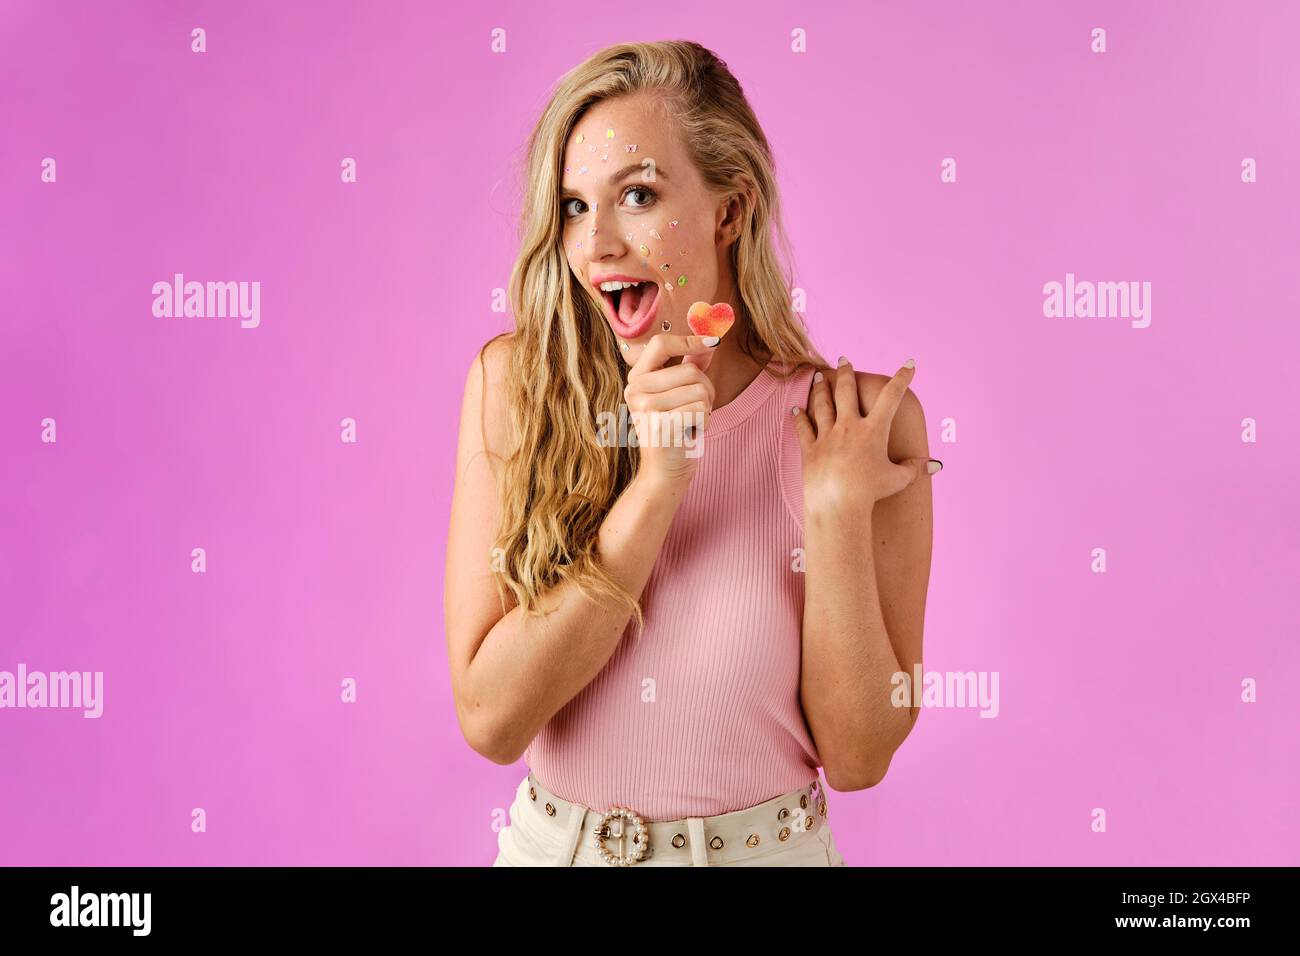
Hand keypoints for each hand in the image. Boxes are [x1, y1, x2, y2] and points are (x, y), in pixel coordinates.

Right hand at [624, 333, 719, 485]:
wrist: (665, 471)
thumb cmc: (675, 429)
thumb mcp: (680, 393)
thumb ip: (690, 365)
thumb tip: (709, 340)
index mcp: (637, 379)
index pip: (660, 343)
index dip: (689, 340)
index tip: (713, 342)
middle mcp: (635, 390)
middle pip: (690, 370)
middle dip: (706, 389)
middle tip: (695, 409)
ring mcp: (645, 407)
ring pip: (699, 390)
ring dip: (705, 408)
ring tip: (690, 422)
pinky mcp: (660, 424)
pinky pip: (700, 410)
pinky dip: (704, 423)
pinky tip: (690, 433)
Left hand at [792, 357, 936, 519]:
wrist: (838, 504)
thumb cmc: (871, 493)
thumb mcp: (898, 480)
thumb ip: (915, 469)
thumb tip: (936, 465)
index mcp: (873, 430)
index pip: (892, 396)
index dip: (903, 378)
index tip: (910, 364)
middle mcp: (849, 426)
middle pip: (846, 390)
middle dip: (846, 372)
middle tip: (844, 360)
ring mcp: (827, 436)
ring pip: (822, 404)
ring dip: (821, 388)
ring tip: (819, 376)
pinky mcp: (810, 449)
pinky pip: (803, 428)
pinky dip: (799, 417)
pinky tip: (795, 409)